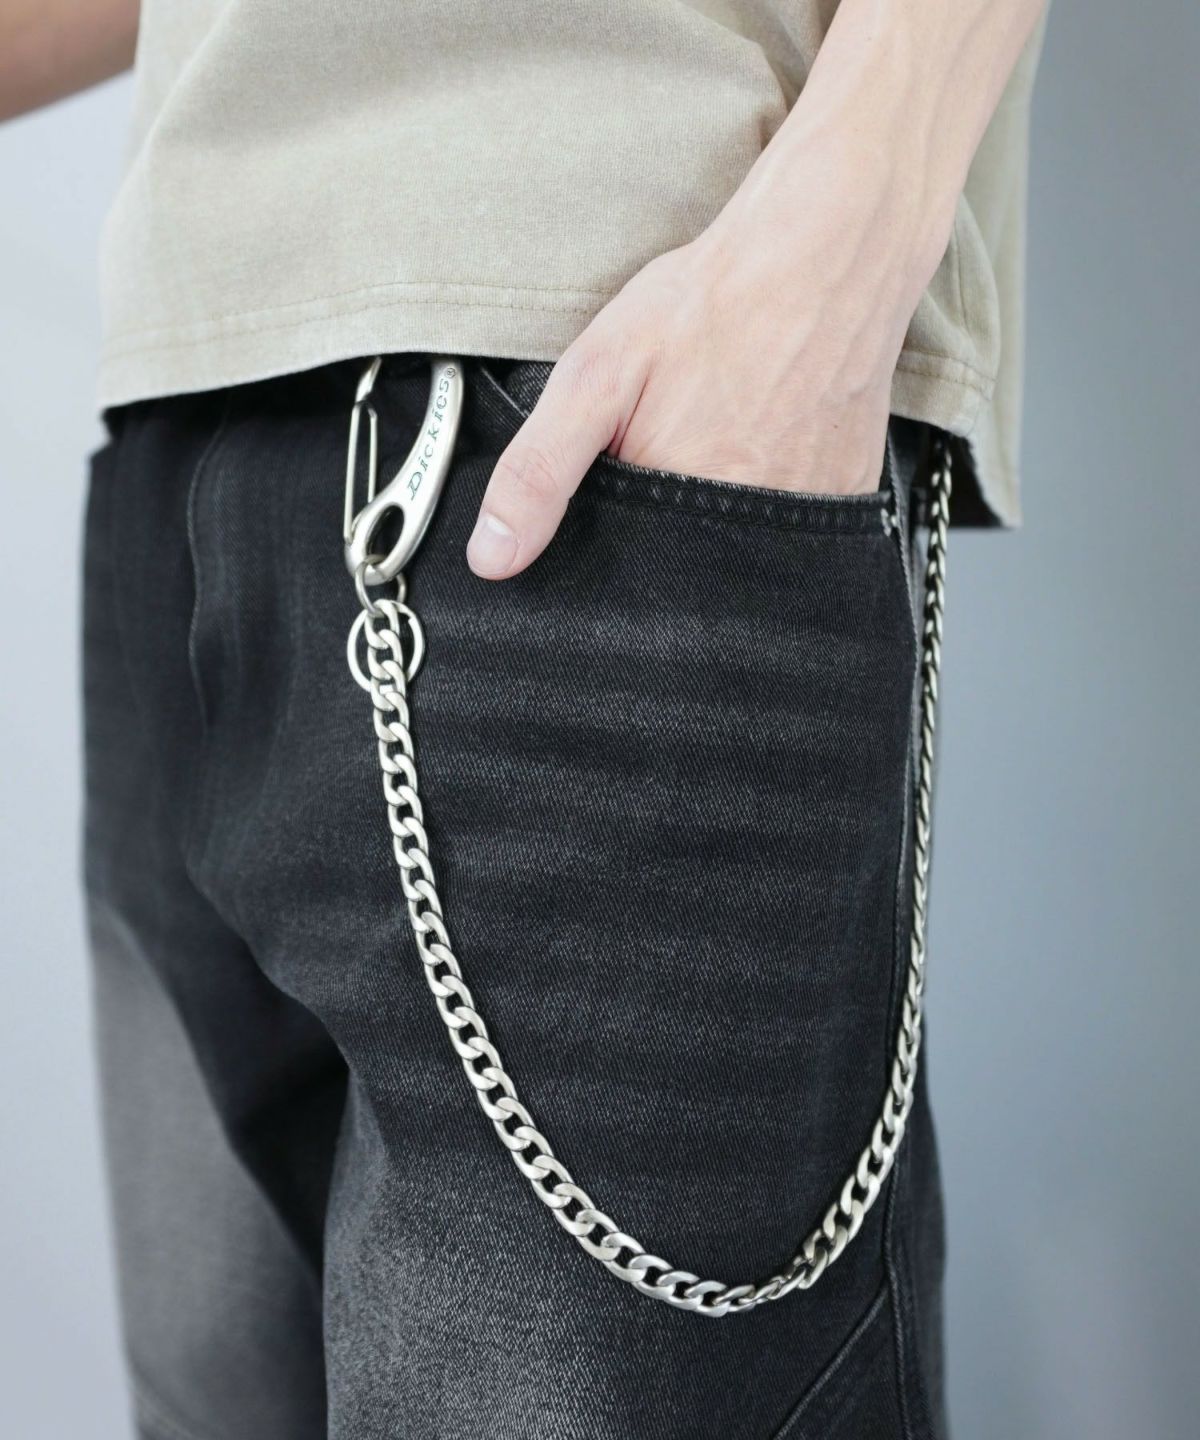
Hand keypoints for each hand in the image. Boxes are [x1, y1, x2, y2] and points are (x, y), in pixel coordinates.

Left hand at [465, 165, 926, 579]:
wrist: (826, 251)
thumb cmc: (712, 305)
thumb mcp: (594, 377)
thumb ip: (539, 472)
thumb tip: (494, 556)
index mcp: (677, 510)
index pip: (627, 575)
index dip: (613, 538)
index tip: (626, 473)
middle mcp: (747, 530)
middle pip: (686, 569)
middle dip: (665, 519)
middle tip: (681, 430)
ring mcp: (807, 516)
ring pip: (739, 550)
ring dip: (720, 508)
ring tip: (724, 427)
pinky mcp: (848, 496)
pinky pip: (794, 525)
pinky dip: (773, 492)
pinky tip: (767, 434)